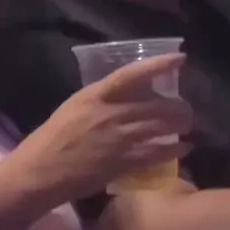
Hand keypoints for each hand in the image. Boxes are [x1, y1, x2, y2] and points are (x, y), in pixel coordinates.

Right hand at [16, 54, 191, 202]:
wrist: (43, 170)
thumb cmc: (55, 135)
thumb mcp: (77, 105)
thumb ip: (103, 97)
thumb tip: (130, 94)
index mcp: (98, 94)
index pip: (134, 74)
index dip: (159, 65)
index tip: (180, 59)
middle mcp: (113, 113)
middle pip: (159, 103)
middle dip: (179, 105)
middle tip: (185, 108)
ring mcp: (122, 139)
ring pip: (164, 127)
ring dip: (181, 125)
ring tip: (186, 125)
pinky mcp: (127, 162)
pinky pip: (160, 152)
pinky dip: (176, 149)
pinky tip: (184, 147)